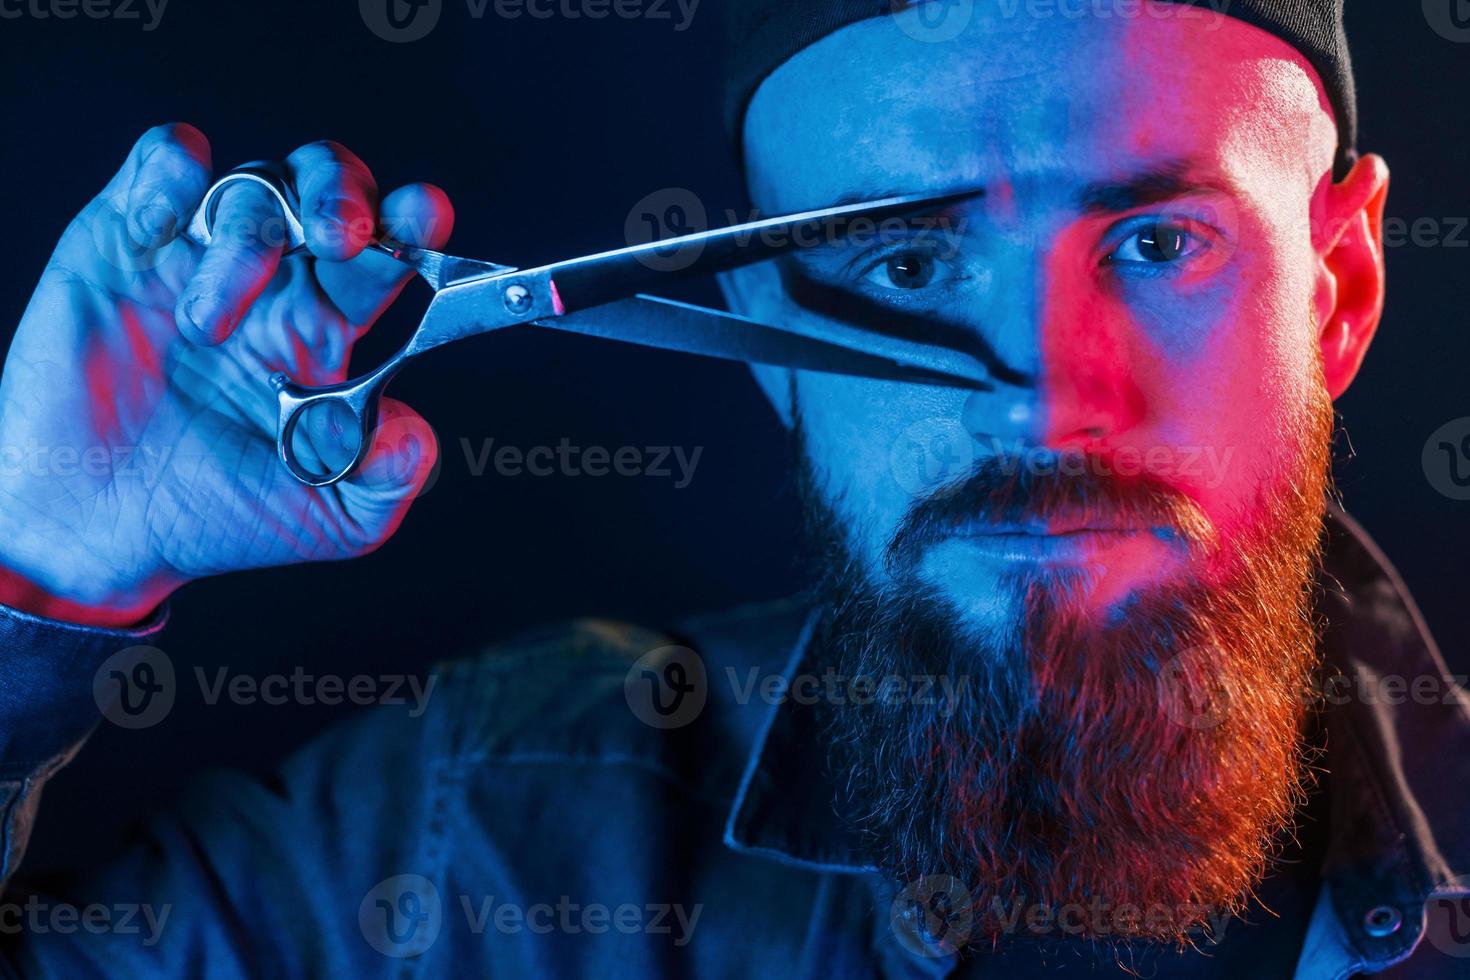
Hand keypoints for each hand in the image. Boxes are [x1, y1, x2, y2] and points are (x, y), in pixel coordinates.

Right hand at [0, 125, 448, 625]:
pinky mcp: (124, 240)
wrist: (93, 530)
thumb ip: (391, 476)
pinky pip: (164, 160)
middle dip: (345, 192)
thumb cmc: (210, 520)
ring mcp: (199, 255)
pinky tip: (166, 229)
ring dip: (247, 237)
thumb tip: (416, 433)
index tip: (429, 217)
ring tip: (208, 326)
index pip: (391, 249)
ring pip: (255, 183)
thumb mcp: (333, 520)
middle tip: (339, 236)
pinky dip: (177, 170)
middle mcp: (273, 282)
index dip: (416, 220)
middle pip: (331, 186)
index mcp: (325, 330)